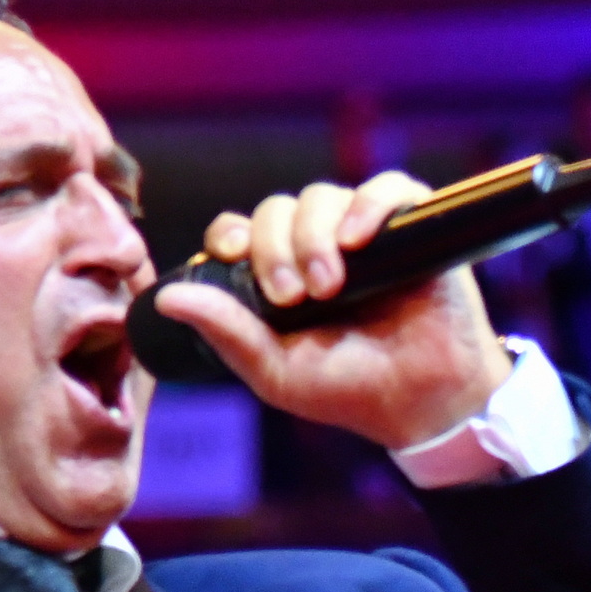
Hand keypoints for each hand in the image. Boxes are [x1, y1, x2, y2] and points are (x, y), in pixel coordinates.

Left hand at [151, 171, 516, 457]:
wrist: (424, 403)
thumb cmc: (349, 389)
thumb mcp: (276, 370)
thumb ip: (225, 333)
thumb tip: (166, 297)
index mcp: (279, 275)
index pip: (241, 231)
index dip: (231, 235)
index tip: (232, 255)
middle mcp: (317, 246)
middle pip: (277, 209)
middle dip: (276, 248)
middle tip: (294, 296)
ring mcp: (364, 233)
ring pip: (322, 196)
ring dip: (315, 235)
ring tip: (331, 285)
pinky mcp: (412, 225)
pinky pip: (386, 188)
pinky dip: (368, 205)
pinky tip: (358, 238)